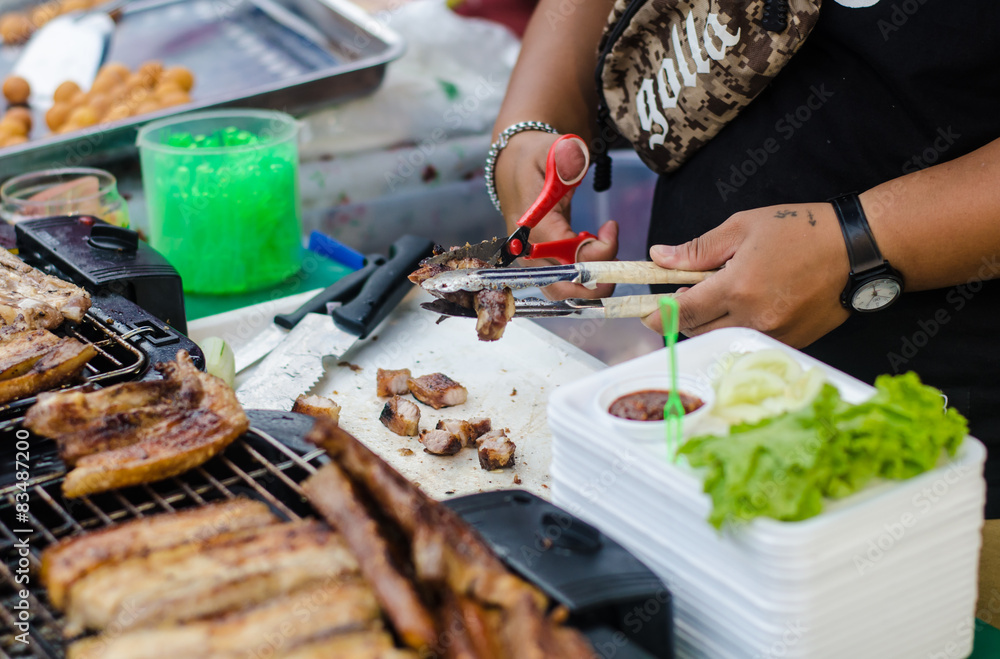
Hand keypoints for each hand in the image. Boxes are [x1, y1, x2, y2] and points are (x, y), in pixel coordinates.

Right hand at [495, 131, 617, 298]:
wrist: (515, 166)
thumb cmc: (535, 158)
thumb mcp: (550, 149)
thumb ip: (566, 158)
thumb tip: (575, 165)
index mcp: (531, 226)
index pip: (568, 256)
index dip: (599, 251)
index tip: (611, 226)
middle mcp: (528, 251)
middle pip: (564, 286)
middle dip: (597, 280)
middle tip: (617, 259)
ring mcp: (532, 261)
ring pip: (563, 293)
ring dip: (592, 284)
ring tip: (608, 256)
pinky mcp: (540, 264)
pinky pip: (563, 285)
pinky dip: (585, 280)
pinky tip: (597, 256)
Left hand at [641, 203, 851, 347]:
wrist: (858, 250)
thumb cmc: (802, 231)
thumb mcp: (743, 228)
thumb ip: (698, 249)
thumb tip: (659, 257)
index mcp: (737, 288)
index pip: (682, 312)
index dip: (659, 313)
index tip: (646, 312)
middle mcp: (753, 318)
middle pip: (698, 331)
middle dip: (682, 318)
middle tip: (681, 298)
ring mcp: (774, 334)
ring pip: (722, 339)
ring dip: (709, 325)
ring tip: (715, 298)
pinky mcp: (791, 342)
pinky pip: (748, 341)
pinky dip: (736, 328)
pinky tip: (744, 307)